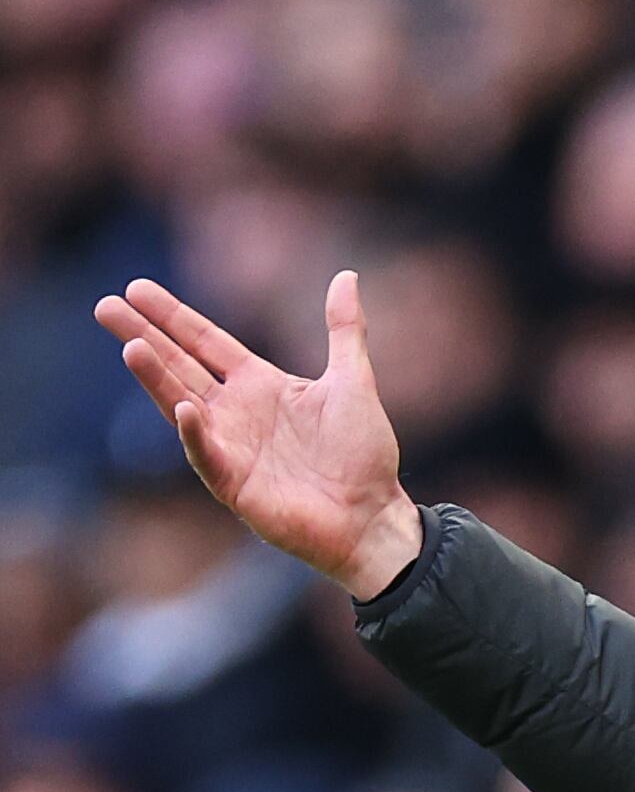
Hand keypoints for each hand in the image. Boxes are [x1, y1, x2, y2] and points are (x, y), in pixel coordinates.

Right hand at [94, 272, 422, 599]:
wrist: (373, 515)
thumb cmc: (363, 453)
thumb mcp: (353, 380)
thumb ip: (344, 330)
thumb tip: (346, 276)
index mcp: (260, 384)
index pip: (206, 342)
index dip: (173, 317)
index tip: (136, 288)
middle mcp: (237, 412)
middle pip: (180, 367)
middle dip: (143, 337)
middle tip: (104, 306)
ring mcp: (231, 447)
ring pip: (181, 404)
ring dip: (156, 378)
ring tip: (131, 346)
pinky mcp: (235, 484)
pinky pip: (208, 455)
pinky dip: (196, 434)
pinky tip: (182, 410)